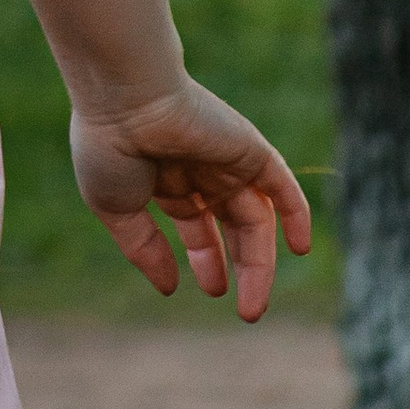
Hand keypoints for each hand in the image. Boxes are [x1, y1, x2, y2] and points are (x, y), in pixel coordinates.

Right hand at [70, 76, 313, 320]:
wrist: (126, 98)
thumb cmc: (110, 148)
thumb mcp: (116, 208)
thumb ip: (144, 248)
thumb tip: (169, 287)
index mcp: (165, 178)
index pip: (196, 224)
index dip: (204, 258)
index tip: (211, 290)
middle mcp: (199, 169)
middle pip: (232, 225)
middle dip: (239, 266)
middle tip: (247, 310)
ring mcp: (226, 159)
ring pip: (256, 216)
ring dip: (261, 262)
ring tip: (253, 306)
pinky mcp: (248, 148)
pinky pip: (282, 185)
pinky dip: (296, 214)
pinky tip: (300, 249)